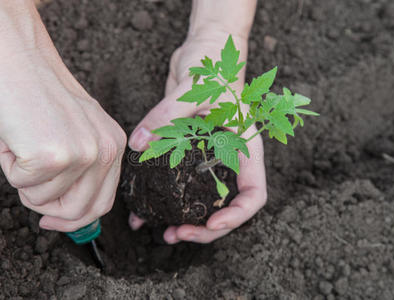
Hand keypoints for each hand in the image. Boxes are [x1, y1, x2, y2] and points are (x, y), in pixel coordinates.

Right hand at [0, 1, 125, 231]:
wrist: (15, 58)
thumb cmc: (38, 94)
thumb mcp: (77, 131)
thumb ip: (84, 169)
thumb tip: (71, 212)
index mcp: (114, 145)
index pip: (102, 203)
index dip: (75, 219)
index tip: (51, 220)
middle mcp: (105, 150)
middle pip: (77, 212)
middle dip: (45, 206)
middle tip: (28, 179)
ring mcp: (82, 153)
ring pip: (43, 200)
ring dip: (24, 178)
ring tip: (24, 142)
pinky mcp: (52, 155)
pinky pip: (21, 185)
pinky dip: (9, 165)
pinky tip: (15, 136)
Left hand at [128, 31, 266, 242]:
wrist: (205, 50)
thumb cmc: (214, 66)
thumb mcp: (194, 89)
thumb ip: (168, 114)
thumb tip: (139, 144)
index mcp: (244, 147)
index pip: (253, 194)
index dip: (236, 215)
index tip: (211, 223)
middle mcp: (229, 156)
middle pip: (227, 205)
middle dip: (205, 227)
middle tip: (178, 233)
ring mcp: (209, 155)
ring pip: (202, 199)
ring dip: (186, 220)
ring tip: (164, 233)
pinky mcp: (189, 149)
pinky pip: (179, 180)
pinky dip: (164, 197)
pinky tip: (143, 210)